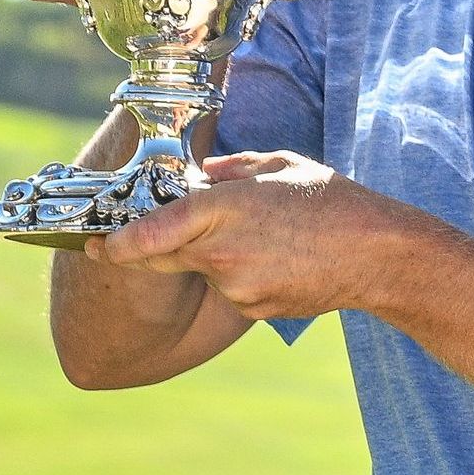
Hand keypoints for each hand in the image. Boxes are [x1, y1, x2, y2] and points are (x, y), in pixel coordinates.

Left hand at [90, 153, 440, 322]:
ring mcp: (237, 287)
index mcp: (223, 209)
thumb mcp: (278, 165)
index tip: (97, 244)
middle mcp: (223, 253)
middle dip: (141, 251)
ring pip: (201, 273)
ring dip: (208, 258)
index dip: (118, 243)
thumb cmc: (331, 201)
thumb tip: (199, 175)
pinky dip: (237, 276)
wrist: (376, 256)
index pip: (154, 231)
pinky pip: (229, 290)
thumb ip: (229, 170)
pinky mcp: (253, 310)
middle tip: (115, 243)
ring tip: (257, 238)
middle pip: (162, 257)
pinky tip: (274, 260)